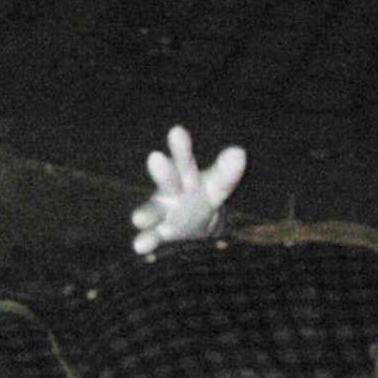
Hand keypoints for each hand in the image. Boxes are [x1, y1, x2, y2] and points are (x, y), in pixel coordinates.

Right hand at [130, 125, 246, 254]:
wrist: (193, 225)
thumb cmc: (203, 197)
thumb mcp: (218, 185)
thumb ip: (227, 173)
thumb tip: (238, 152)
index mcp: (184, 173)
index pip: (185, 158)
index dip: (181, 147)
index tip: (176, 131)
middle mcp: (169, 189)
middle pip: (168, 179)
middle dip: (164, 171)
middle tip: (155, 157)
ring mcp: (160, 212)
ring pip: (153, 210)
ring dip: (146, 213)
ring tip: (138, 218)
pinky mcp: (158, 234)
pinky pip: (151, 236)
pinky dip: (146, 240)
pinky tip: (140, 246)